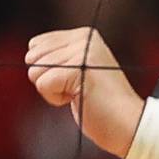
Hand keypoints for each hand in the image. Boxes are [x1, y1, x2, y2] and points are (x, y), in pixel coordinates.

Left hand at [26, 27, 144, 158]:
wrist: (128, 124)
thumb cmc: (101, 105)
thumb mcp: (78, 70)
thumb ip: (58, 57)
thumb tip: (29, 53)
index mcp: (85, 35)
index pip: (36, 44)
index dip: (46, 69)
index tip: (73, 80)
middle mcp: (84, 38)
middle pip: (33, 58)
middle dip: (47, 79)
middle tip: (76, 88)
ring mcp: (82, 52)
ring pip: (35, 72)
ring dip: (53, 91)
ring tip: (80, 93)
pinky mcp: (78, 69)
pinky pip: (42, 84)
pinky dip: (55, 99)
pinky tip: (79, 98)